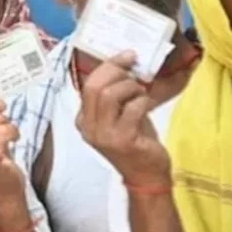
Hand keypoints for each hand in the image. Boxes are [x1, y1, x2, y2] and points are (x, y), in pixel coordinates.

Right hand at [77, 51, 169, 187]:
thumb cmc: (135, 141)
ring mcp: (103, 135)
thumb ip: (115, 94)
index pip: (88, 84)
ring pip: (111, 94)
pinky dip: (143, 101)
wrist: (145, 175)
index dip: (108, 66)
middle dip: (118, 71)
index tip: (127, 56)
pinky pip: (132, 108)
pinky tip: (148, 105)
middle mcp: (88, 127)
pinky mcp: (122, 140)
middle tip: (135, 68)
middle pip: (95, 86)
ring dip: (131, 87)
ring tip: (141, 93)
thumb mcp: (118, 116)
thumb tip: (124, 63)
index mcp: (83, 119)